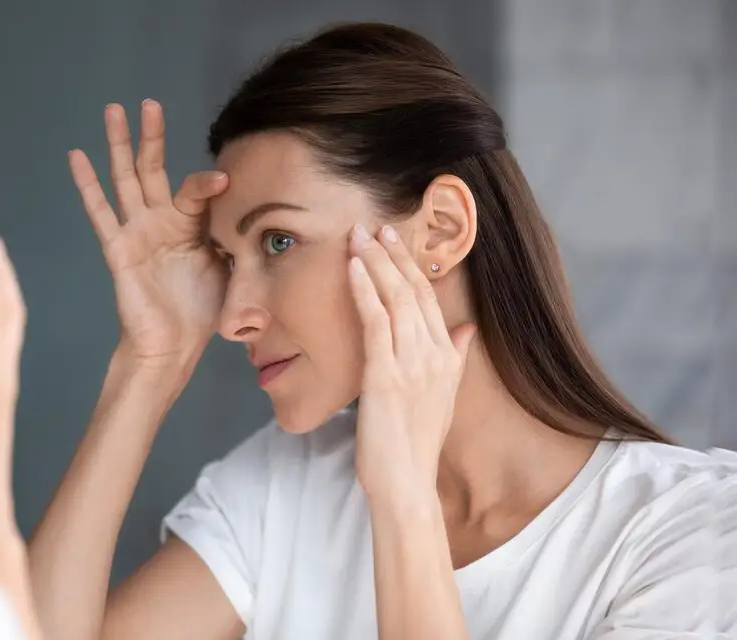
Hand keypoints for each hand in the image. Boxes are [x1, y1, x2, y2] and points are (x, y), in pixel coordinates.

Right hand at [70, 100, 229, 369]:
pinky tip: (77, 156)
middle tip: (148, 103)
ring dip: (118, 145)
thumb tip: (262, 215)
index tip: (226, 180)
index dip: (209, 183)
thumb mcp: (230, 267)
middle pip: (153, 168)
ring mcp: (137, 232)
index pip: (195, 189)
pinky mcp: (118, 248)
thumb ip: (236, 237)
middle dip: (150, 136)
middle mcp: (161, 222)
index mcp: (190, 225)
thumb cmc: (201, 310)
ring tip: (113, 110)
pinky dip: (87, 184)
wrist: (174, 345)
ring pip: (125, 179)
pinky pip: (100, 212)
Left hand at [347, 223, 475, 502]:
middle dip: (392, 254)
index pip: (428, 299)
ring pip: (394, 299)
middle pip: (412, 291)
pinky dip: (364, 290)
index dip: (410, 266)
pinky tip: (353, 268)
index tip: (395, 240)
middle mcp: (433, 355)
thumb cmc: (417, 443)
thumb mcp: (444, 397)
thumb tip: (467, 328)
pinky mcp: (384, 375)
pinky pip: (374, 322)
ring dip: (374, 263)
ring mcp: (410, 363)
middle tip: (375, 226)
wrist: (406, 482)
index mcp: (447, 358)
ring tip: (359, 236)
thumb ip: (456, 358)